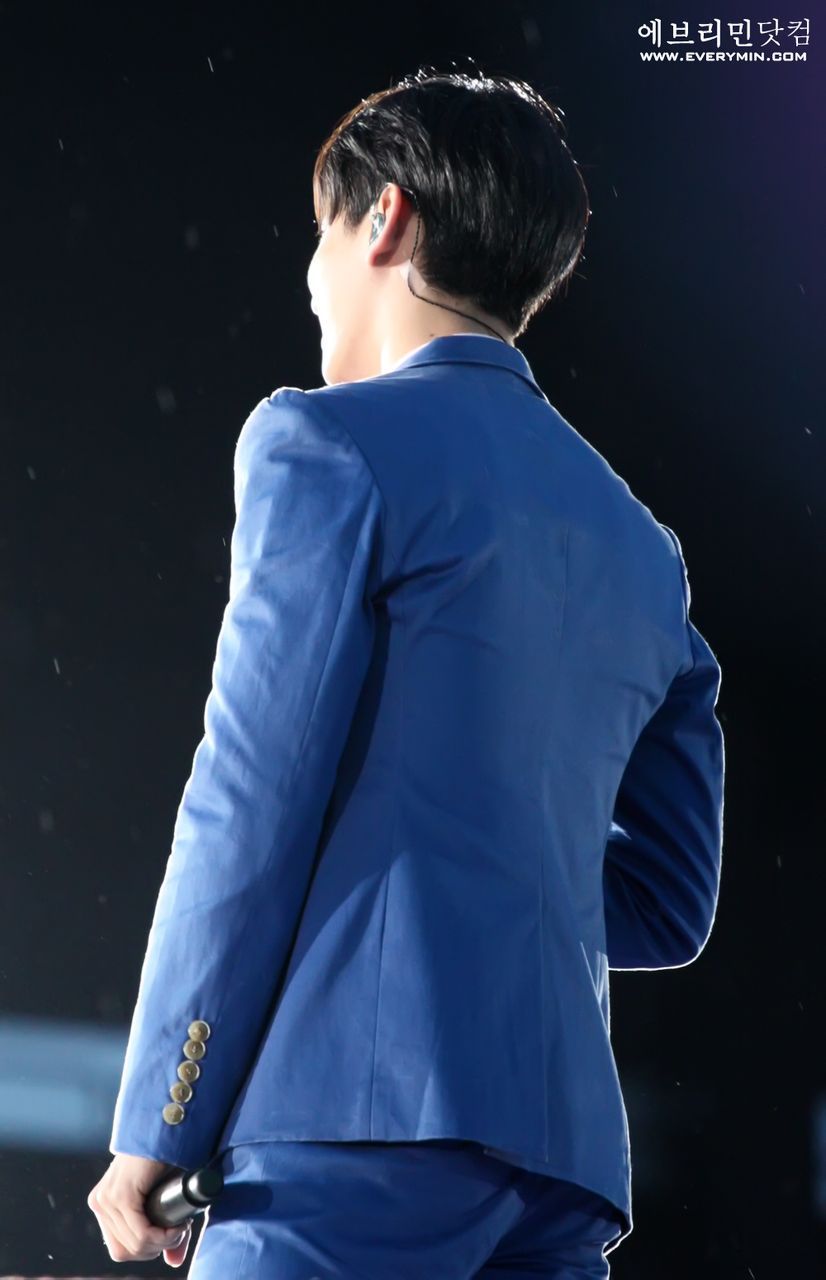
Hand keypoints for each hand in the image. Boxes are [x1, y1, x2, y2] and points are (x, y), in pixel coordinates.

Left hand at [86, 1152, 193, 1266]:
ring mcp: (106, 1199)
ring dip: (161, 1242)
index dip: (147, 1250)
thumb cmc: (166, 1161)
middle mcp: (100, 1203)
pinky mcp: (120, 1195)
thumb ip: (164, 1233)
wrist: (165, 1129)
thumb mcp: (163, 1202)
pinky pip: (140, 1233)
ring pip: (133, 1246)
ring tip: (179, 1226)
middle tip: (177, 1231)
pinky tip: (176, 1225)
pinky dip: (161, 1236)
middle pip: (124, 1252)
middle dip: (154, 1249)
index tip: (170, 1235)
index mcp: (104, 1205)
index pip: (120, 1248)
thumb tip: (173, 1262)